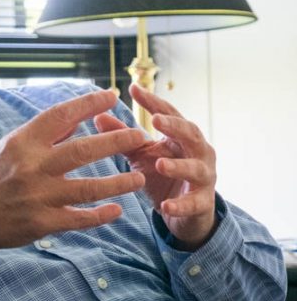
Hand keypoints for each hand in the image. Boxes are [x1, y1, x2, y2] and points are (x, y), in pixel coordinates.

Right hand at [0, 89, 146, 252]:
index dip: (89, 103)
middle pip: (84, 150)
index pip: (61, 116)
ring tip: (139, 178)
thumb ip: (43, 136)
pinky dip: (100, 215)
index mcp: (23, 143)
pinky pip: (79, 218)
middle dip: (117, 141)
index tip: (113, 96)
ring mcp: (38, 197)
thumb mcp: (9, 147)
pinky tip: (117, 210)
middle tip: (140, 136)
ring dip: (119, 183)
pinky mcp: (42, 223)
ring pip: (89, 188)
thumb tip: (78, 120)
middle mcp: (32, 167)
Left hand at [94, 84, 217, 250]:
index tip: (133, 89)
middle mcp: (199, 151)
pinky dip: (180, 205)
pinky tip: (166, 206)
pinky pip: (194, 203)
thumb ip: (123, 138)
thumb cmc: (163, 175)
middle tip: (155, 120)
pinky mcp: (203, 202)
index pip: (169, 113)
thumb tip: (97, 116)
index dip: (152, 101)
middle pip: (191, 133)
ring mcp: (204, 176)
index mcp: (182, 136)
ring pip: (195, 168)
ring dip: (178, 166)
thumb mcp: (142, 154)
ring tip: (159, 164)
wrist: (185, 211)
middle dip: (174, 126)